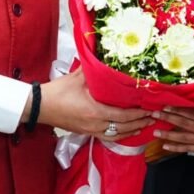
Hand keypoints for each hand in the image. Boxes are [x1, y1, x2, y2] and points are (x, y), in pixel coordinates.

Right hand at [36, 69, 153, 140]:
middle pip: (124, 127)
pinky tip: (128, 132)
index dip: (139, 114)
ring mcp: (91, 130)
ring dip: (133, 130)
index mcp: (95, 111)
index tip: (150, 109)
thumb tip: (106, 56)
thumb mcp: (78, 77)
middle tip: (155, 117)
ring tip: (146, 125)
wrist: (39, 107)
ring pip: (117, 135)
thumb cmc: (57, 92)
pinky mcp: (86, 132)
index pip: (123, 116)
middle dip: (141, 122)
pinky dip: (121, 135)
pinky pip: (108, 137)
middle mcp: (95, 124)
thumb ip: (94, 69)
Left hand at [152, 100, 193, 152]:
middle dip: (168, 120)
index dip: (177, 110)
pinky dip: (177, 148)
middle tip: (154, 115)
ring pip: (184, 138)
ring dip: (169, 136)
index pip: (191, 113)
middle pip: (184, 124)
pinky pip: (189, 148)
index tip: (165, 106)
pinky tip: (165, 146)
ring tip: (155, 133)